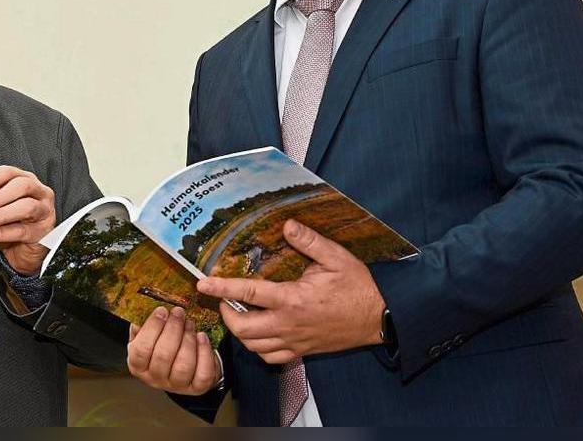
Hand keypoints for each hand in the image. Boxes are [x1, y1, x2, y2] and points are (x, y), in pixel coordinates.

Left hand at [0, 165, 55, 275]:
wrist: (23, 248)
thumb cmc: (11, 223)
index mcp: (25, 179)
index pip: (8, 173)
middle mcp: (39, 191)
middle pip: (22, 185)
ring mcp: (44, 210)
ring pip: (26, 207)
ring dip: (0, 215)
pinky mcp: (43, 230)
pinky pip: (22, 230)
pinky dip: (1, 233)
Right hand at [126, 306, 219, 394]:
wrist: (185, 362)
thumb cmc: (164, 344)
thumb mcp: (148, 334)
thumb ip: (143, 324)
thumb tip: (144, 311)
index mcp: (138, 365)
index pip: (141, 350)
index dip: (152, 328)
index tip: (162, 310)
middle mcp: (155, 378)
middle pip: (163, 356)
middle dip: (173, 329)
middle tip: (179, 313)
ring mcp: (177, 385)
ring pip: (183, 366)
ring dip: (188, 339)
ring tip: (190, 324)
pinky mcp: (197, 387)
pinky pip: (203, 373)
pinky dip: (204, 352)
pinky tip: (202, 337)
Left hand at [197, 219, 385, 363]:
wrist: (379, 318)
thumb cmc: (358, 287)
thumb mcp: (337, 257)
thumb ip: (309, 241)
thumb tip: (286, 225)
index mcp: (293, 299)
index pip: (248, 293)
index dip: (222, 287)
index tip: (203, 283)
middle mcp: (289, 324)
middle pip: (243, 328)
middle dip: (226, 313)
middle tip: (223, 298)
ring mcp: (295, 341)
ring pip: (253, 346)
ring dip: (239, 331)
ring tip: (237, 313)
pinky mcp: (302, 351)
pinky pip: (270, 358)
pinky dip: (257, 348)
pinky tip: (257, 333)